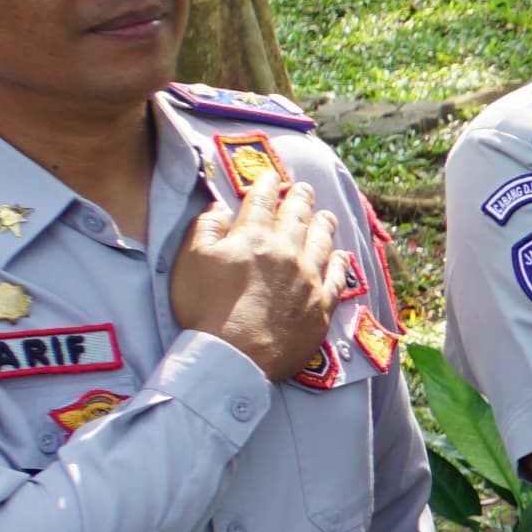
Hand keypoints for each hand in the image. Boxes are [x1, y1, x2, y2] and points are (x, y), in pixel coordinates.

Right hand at [171, 167, 349, 380]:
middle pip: (297, 218)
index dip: (266, 185)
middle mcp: (286, 252)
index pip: (262, 202)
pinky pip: (337, 278)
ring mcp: (308, 278)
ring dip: (324, 226)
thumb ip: (206, 229)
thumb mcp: (190, 261)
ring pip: (321, 243)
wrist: (233, 355)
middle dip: (300, 199)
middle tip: (305, 189)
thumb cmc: (204, 309)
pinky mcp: (321, 305)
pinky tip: (341, 256)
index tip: (271, 176)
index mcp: (253, 237)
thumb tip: (220, 209)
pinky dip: (340, 264)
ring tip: (327, 216)